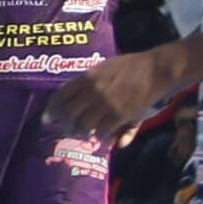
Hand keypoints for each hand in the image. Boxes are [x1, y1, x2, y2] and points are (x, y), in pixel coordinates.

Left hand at [50, 48, 181, 146]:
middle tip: (67, 130)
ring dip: (81, 132)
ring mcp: (105, 104)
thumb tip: (72, 93)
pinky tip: (101, 136)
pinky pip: (102, 131)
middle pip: (68, 114)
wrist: (155, 69)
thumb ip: (88, 82)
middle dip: (65, 125)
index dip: (51, 109)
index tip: (47, 119)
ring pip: (82, 125)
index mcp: (86, 78)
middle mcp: (92, 92)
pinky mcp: (120, 115)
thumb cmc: (129, 67)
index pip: (60, 96)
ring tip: (83, 134)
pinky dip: (99, 136)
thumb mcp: (103, 68)